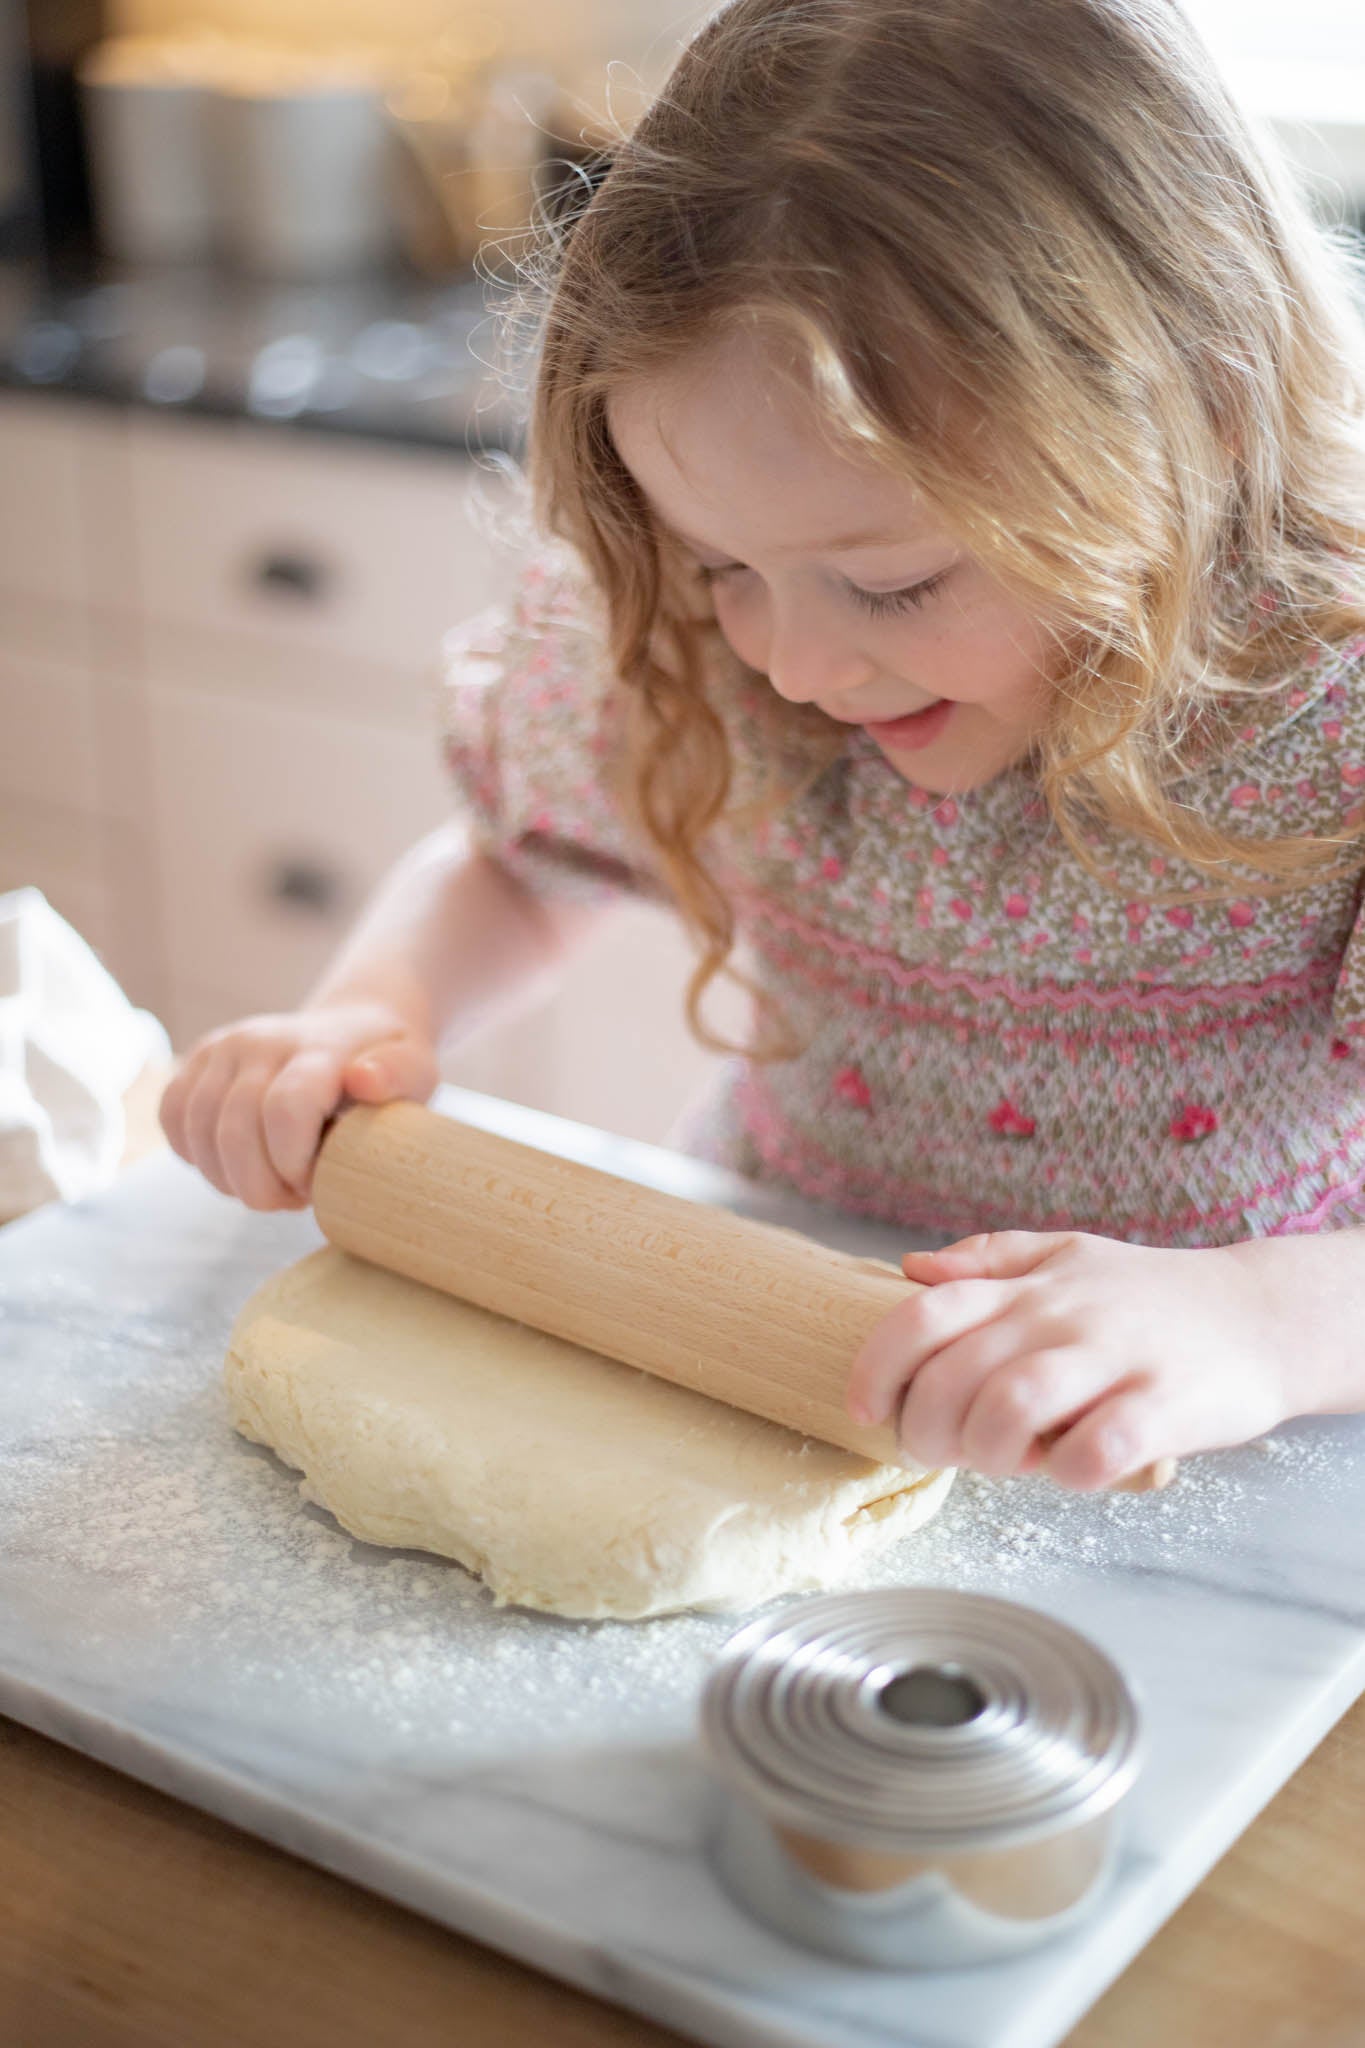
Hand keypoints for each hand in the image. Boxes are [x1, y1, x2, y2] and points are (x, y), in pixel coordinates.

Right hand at [159, 1001, 436, 1210]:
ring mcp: (223, 1047)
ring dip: (228, 1178)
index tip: (316, 1185)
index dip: (293, 1165)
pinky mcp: (197, 1059)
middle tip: (293, 1198)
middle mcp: (260, 1041)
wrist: (352, 1024)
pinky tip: (233, 1165)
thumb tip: (362, 1080)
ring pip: (197, 1131)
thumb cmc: (386, 1063)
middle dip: (260, 1186)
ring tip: (268, 1183)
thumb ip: (398, 1076)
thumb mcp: (416, 1069)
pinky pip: (172, 1118)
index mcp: (317, 1048)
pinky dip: (195, 1156)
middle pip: (235, 1130)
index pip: (286, 1110)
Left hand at [846, 1231, 1292, 1490]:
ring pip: (1011, 1406)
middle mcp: (1060, 1316)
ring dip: (987, 1451)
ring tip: (1002, 1461)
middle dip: (925, 1430)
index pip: (922, 1316)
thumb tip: (911, 1269)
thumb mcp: (1066, 1255)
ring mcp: (1113, 1359)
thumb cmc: (1149, 1296)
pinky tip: (1070, 1469)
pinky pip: (1096, 1448)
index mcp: (1027, 1286)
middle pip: (952, 1376)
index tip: (864, 1410)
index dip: (876, 1366)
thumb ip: (989, 1260)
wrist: (1261, 1316)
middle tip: (941, 1452)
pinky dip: (1067, 1472)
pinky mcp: (1165, 1406)